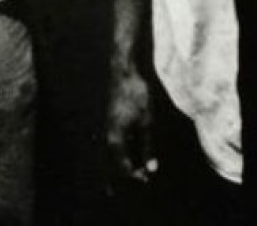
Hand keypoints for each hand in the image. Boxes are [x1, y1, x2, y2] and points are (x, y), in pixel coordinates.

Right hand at [106, 62, 157, 183]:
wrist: (124, 72)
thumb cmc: (137, 95)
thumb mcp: (147, 122)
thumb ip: (148, 147)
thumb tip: (151, 169)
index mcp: (115, 141)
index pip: (123, 169)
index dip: (135, 177)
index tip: (147, 180)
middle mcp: (107, 138)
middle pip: (111, 166)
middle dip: (121, 177)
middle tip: (130, 185)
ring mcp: (106, 129)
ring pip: (108, 157)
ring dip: (116, 167)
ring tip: (123, 178)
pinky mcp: (108, 122)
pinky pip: (110, 145)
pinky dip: (116, 154)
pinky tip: (124, 155)